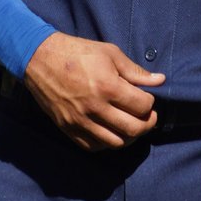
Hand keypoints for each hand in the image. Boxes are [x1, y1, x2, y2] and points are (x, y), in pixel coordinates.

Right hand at [22, 31, 164, 150]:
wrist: (40, 59)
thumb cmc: (78, 53)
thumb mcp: (110, 54)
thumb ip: (135, 71)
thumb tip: (160, 80)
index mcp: (108, 87)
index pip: (142, 106)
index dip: (150, 103)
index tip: (147, 98)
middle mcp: (95, 108)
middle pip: (133, 129)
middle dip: (147, 124)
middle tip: (148, 117)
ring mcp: (80, 121)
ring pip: (115, 143)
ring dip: (129, 136)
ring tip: (131, 124)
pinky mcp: (68, 128)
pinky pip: (93, 147)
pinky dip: (107, 143)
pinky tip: (111, 131)